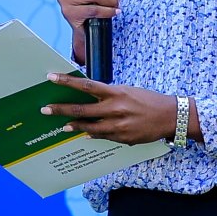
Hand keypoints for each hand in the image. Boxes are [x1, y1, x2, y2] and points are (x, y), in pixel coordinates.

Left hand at [41, 73, 175, 145]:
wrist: (171, 116)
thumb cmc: (147, 100)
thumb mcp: (127, 91)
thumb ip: (108, 95)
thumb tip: (89, 98)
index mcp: (116, 92)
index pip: (86, 85)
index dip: (67, 82)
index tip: (51, 77)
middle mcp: (115, 108)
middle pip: (81, 110)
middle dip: (60, 110)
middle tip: (45, 109)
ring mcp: (118, 125)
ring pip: (88, 127)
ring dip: (73, 126)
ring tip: (63, 126)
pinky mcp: (122, 138)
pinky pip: (102, 136)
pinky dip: (92, 134)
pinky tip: (84, 133)